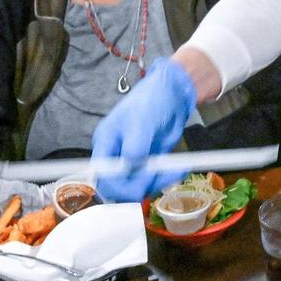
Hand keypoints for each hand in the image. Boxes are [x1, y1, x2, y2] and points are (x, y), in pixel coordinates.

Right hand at [91, 57, 197, 200]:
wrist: (172, 94)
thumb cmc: (151, 101)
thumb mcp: (141, 122)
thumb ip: (134, 148)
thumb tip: (131, 169)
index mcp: (105, 143)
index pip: (102, 175)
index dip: (118, 186)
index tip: (140, 184)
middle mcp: (115, 155)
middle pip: (118, 186)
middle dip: (140, 186)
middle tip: (162, 176)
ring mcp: (132, 160)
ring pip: (137, 186)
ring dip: (157, 183)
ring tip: (176, 170)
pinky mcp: (148, 162)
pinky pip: (153, 179)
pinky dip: (165, 178)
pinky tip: (178, 170)